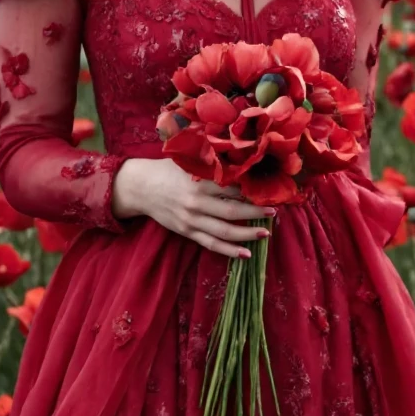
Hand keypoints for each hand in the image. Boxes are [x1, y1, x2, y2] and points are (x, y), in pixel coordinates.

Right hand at [112, 158, 273, 258]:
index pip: (231, 189)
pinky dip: (229, 251)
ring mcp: (191, 220)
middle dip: (255, 214)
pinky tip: (246, 254)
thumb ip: (211, 164)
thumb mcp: (188, 162)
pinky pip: (212, 244)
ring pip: (224, 231)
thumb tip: (240, 162)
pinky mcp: (187, 232)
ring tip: (266, 233)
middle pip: (232, 212)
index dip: (251, 192)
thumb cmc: (168, 170)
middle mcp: (196, 203)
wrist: (141, 188)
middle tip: (274, 212)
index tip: (268, 191)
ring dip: (248, 234)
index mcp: (199, 182)